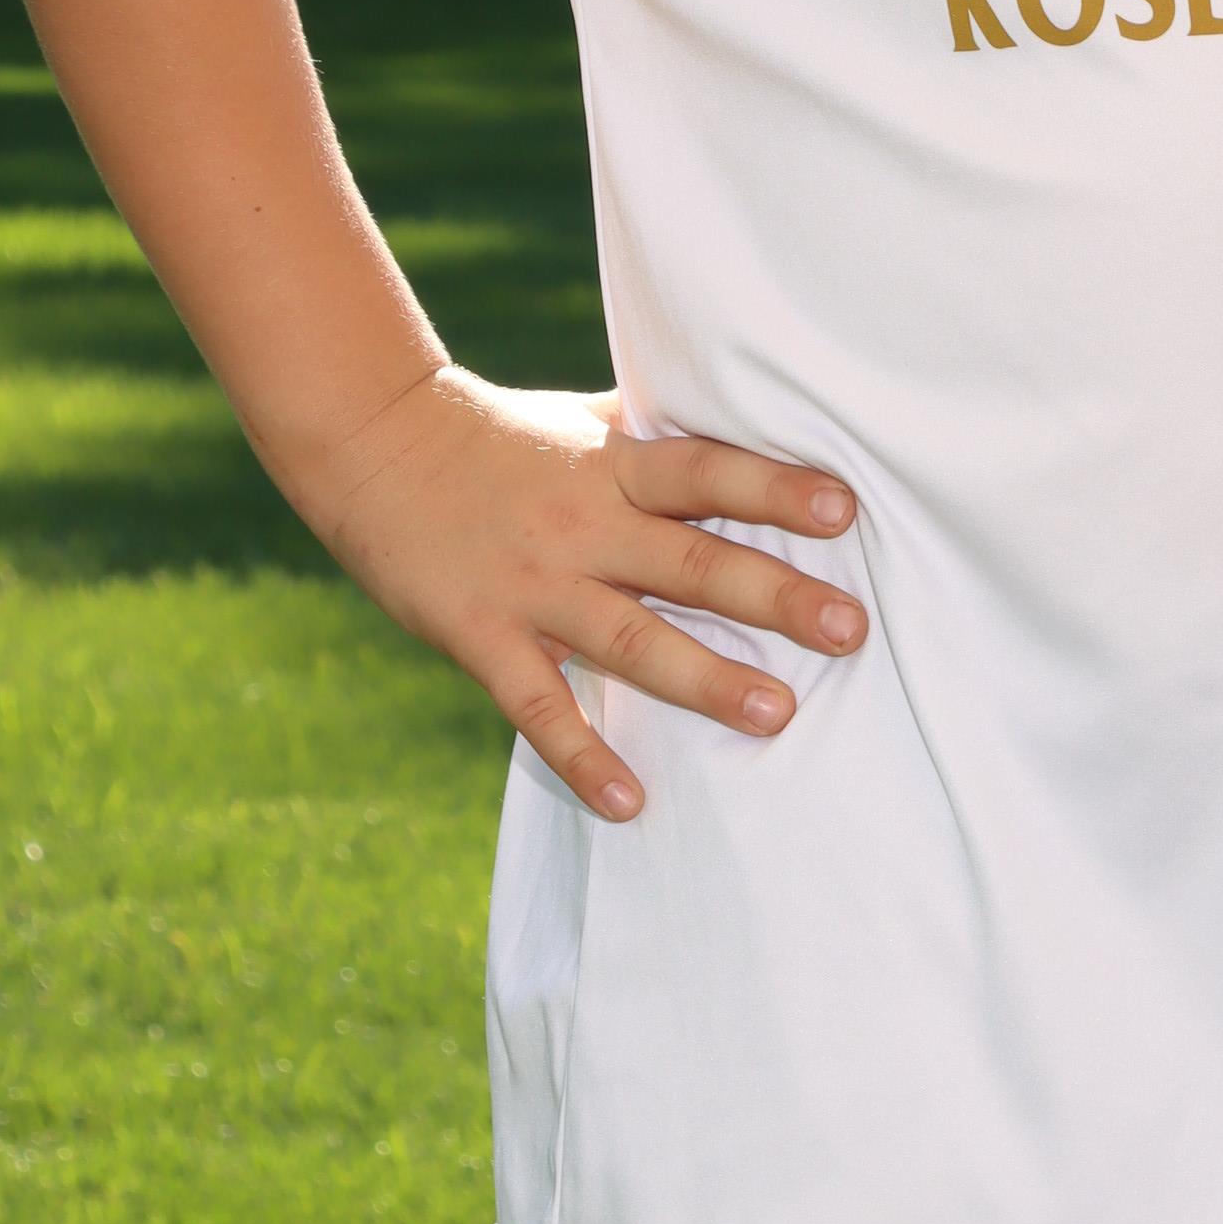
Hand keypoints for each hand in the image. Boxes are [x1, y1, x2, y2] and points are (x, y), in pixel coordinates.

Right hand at [300, 364, 863, 821]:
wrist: (373, 444)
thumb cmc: (499, 436)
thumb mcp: (583, 422)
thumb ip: (657, 438)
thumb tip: (751, 426)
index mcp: (613, 467)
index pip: (705, 473)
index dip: (772, 489)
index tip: (843, 510)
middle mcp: (582, 525)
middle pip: (688, 562)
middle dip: (772, 597)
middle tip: (850, 629)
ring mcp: (532, 586)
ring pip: (630, 639)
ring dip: (706, 680)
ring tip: (779, 713)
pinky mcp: (480, 636)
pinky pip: (538, 706)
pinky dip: (582, 757)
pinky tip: (630, 801)